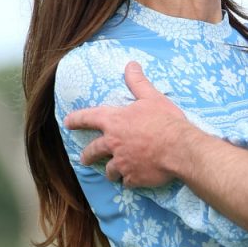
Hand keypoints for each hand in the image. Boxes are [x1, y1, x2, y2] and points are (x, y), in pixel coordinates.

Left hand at [64, 62, 187, 187]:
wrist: (180, 149)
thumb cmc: (165, 121)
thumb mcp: (152, 98)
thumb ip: (138, 83)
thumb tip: (131, 64)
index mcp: (114, 122)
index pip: (88, 118)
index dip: (76, 119)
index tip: (67, 122)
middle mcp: (113, 143)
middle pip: (93, 151)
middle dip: (87, 155)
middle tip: (84, 159)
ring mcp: (122, 163)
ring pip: (109, 170)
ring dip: (111, 171)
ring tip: (113, 174)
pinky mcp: (133, 177)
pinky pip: (127, 181)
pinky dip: (130, 180)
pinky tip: (134, 179)